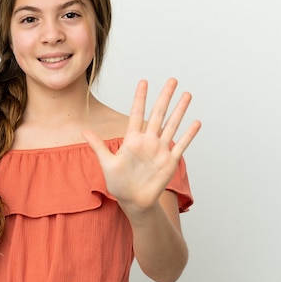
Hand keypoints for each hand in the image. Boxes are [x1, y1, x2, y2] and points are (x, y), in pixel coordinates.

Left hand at [83, 78, 200, 211]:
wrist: (133, 201)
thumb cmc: (118, 183)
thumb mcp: (106, 163)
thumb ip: (98, 146)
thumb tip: (84, 131)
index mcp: (132, 139)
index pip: (137, 113)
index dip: (140, 98)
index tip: (143, 82)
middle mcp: (148, 141)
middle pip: (158, 114)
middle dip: (165, 97)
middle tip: (172, 80)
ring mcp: (160, 150)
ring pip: (172, 125)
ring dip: (179, 110)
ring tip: (186, 95)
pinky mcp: (169, 161)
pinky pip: (180, 145)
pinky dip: (188, 134)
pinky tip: (196, 122)